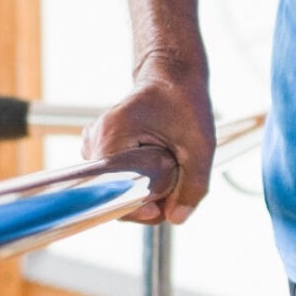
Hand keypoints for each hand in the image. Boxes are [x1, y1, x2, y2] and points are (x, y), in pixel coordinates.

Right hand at [83, 58, 214, 225]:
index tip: (158, 209)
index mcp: (111, 135)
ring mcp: (95, 144)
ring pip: (116, 185)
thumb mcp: (200, 145)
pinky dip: (140, 180)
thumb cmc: (185, 103)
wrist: (173, 77)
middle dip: (145, 199)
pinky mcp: (102, 148)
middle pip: (112, 191)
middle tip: (175, 192)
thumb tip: (176, 219)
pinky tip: (160, 170)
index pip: (110, 189)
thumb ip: (193, 185)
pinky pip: (117, 176)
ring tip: (169, 174)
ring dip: (143, 190)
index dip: (134, 207)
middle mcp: (94, 140)